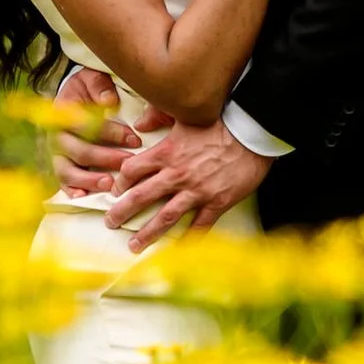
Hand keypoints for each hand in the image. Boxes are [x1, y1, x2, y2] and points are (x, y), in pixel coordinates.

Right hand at [49, 66, 174, 194]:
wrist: (74, 96)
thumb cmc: (89, 89)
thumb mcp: (94, 79)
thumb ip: (100, 86)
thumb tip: (109, 101)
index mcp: (63, 112)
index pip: (86, 125)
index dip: (110, 133)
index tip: (134, 138)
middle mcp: (56, 135)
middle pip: (79, 151)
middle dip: (106, 158)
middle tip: (129, 163)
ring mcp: (57, 154)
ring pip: (68, 171)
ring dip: (89, 179)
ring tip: (110, 184)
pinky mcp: (61, 166)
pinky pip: (63, 182)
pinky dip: (72, 191)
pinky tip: (85, 198)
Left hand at [104, 118, 269, 252]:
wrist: (252, 133)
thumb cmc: (220, 121)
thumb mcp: (185, 113)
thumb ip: (157, 115)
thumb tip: (139, 124)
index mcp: (166, 153)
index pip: (132, 170)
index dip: (121, 181)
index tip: (116, 190)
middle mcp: (176, 174)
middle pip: (141, 197)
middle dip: (122, 212)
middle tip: (111, 222)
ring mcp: (196, 191)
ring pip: (165, 217)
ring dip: (147, 233)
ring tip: (134, 246)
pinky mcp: (216, 202)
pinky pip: (199, 225)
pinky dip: (187, 239)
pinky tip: (177, 250)